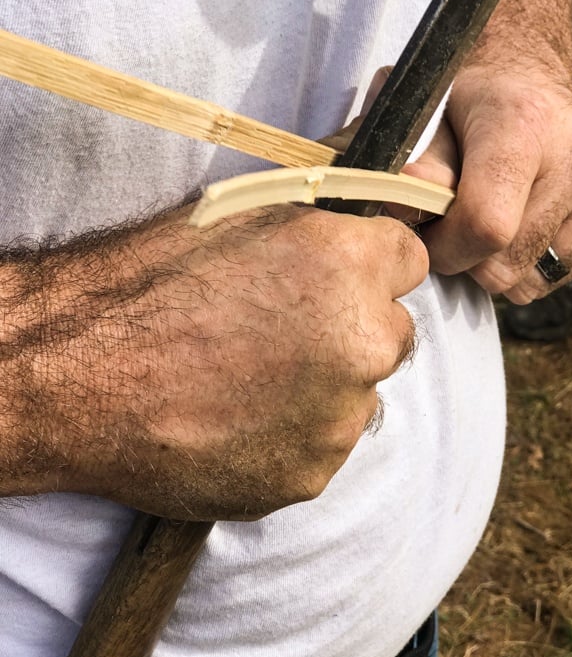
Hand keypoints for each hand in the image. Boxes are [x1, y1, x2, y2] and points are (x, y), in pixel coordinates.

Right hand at [23, 203, 426, 519]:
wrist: (76, 377)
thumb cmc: (145, 285)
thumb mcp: (234, 212)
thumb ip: (323, 196)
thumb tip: (380, 181)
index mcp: (348, 264)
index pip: (410, 260)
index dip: (371, 267)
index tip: (340, 278)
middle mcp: (360, 343)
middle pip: (392, 333)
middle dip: (352, 330)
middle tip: (281, 335)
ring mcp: (337, 419)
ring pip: (358, 396)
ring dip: (323, 389)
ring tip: (247, 382)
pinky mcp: (308, 476)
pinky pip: (322, 448)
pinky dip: (294, 437)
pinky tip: (237, 421)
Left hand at [417, 66, 571, 302]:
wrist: (529, 83)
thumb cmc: (470, 104)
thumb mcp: (430, 121)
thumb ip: (419, 170)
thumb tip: (401, 212)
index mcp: (524, 126)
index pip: (486, 225)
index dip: (446, 248)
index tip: (427, 235)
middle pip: (507, 264)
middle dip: (466, 259)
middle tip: (451, 229)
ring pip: (531, 282)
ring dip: (497, 266)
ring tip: (488, 222)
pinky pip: (555, 277)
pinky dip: (527, 265)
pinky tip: (519, 224)